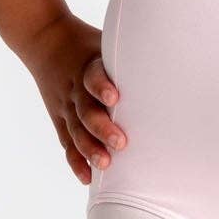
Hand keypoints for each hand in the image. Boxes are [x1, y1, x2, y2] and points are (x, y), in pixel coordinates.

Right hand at [19, 13, 126, 184]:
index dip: (102, 87)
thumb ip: (130, 55)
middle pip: (86, 111)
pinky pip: (67, 143)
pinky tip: (88, 177)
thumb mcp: (106, 42)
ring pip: (76, 131)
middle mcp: (75, 90)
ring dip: (90, 149)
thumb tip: (172, 59)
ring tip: (105, 164)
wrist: (46, 41)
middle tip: (121, 142)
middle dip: (102, 128)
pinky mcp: (60, 119)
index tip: (115, 97)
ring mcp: (66, 107)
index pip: (92, 77)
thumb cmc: (89, 45)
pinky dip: (76, 161)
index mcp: (87, 67)